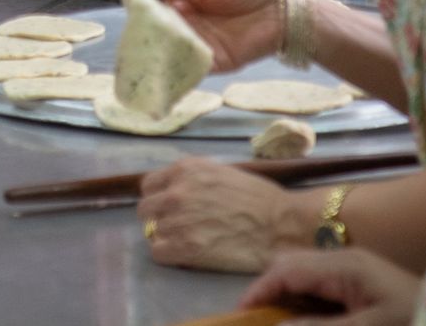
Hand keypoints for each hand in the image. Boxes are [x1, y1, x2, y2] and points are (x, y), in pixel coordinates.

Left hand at [137, 158, 307, 273]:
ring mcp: (178, 220)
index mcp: (185, 170)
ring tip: (189, 242)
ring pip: (152, 233)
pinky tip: (188, 254)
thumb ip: (193, 179)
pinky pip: (158, 253)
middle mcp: (175, 192)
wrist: (280, 224)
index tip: (168, 209)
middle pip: (145, 210)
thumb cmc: (258, 198)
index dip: (158, 199)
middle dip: (158, 219)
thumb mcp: (220, 172)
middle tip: (178, 228)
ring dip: (167, 238)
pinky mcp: (185, 247)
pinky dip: (170, 256)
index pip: (148, 186)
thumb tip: (174, 190)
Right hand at [141, 0, 289, 70]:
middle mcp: (188, 24)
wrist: (282, 10)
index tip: (130, 12)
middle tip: (129, 40)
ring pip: (171, 52)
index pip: (157, 7)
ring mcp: (199, 45)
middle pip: (160, 32)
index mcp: (185, 1)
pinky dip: (176, 71)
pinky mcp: (212, 63)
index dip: (143, 10)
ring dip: (157, 56)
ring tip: (138, 61)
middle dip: (145, 36)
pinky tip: (162, 73)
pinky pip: (190, 69)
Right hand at [238, 249, 420, 325]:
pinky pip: (321, 289)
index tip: (239, 316)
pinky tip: (306, 321)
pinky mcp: (361, 285)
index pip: (287, 270)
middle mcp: (345, 261)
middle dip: (269, 293)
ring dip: (287, 300)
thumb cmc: (416, 320)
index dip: (259, 291)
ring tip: (276, 321)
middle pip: (290, 266)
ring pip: (304, 278)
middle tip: (256, 321)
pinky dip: (306, 305)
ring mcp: (353, 271)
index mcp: (345, 266)